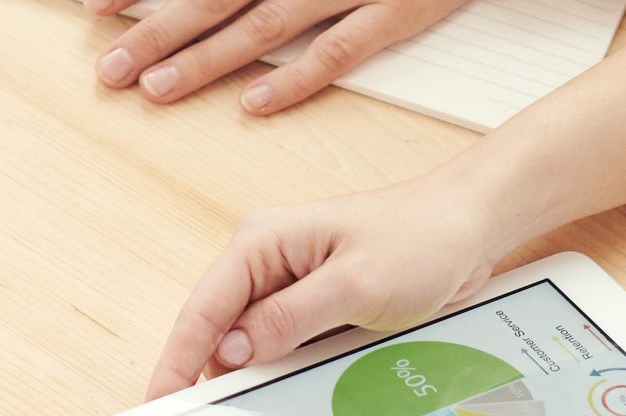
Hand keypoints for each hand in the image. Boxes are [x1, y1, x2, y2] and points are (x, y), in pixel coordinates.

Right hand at [146, 166, 506, 394]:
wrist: (463, 229)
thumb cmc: (416, 236)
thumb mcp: (352, 286)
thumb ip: (288, 319)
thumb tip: (235, 349)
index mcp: (263, 239)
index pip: (204, 308)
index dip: (178, 360)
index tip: (162, 402)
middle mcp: (267, 257)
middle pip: (219, 329)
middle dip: (209, 374)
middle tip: (200, 415)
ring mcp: (289, 282)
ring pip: (249, 342)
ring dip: (250, 376)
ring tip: (242, 407)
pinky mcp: (312, 303)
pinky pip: (280, 344)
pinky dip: (279, 371)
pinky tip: (285, 389)